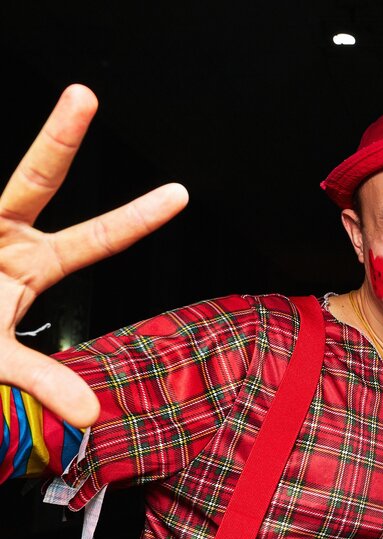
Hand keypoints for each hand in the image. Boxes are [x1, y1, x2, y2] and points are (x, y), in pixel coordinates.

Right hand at [0, 85, 187, 426]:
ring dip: (43, 150)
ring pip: (6, 183)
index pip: (95, 238)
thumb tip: (94, 417)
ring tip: (66, 110)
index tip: (181, 193)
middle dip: (60, 137)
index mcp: (31, 260)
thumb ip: (44, 380)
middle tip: (87, 94)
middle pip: (36, 179)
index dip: (137, 218)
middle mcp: (2, 231)